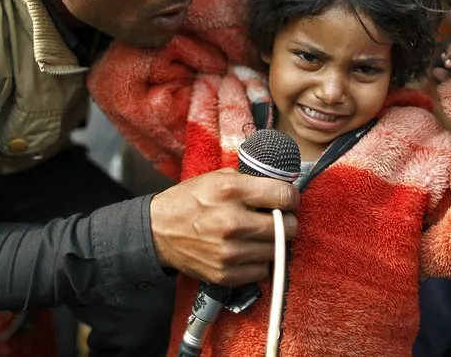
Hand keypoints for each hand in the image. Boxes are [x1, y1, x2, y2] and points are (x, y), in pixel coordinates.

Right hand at [148, 168, 299, 285]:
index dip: (291, 197)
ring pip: (277, 251)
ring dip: (272, 243)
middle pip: (288, 228)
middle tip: (276, 218)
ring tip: (257, 234)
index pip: (284, 196)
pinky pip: (261, 271)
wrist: (159, 231)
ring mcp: (229, 252)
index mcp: (231, 190)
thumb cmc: (191, 200)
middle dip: (287, 221)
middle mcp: (232, 222)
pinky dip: (258, 261)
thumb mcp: (218, 176)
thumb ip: (252, 181)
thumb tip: (284, 187)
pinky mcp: (225, 274)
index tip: (287, 199)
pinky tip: (246, 250)